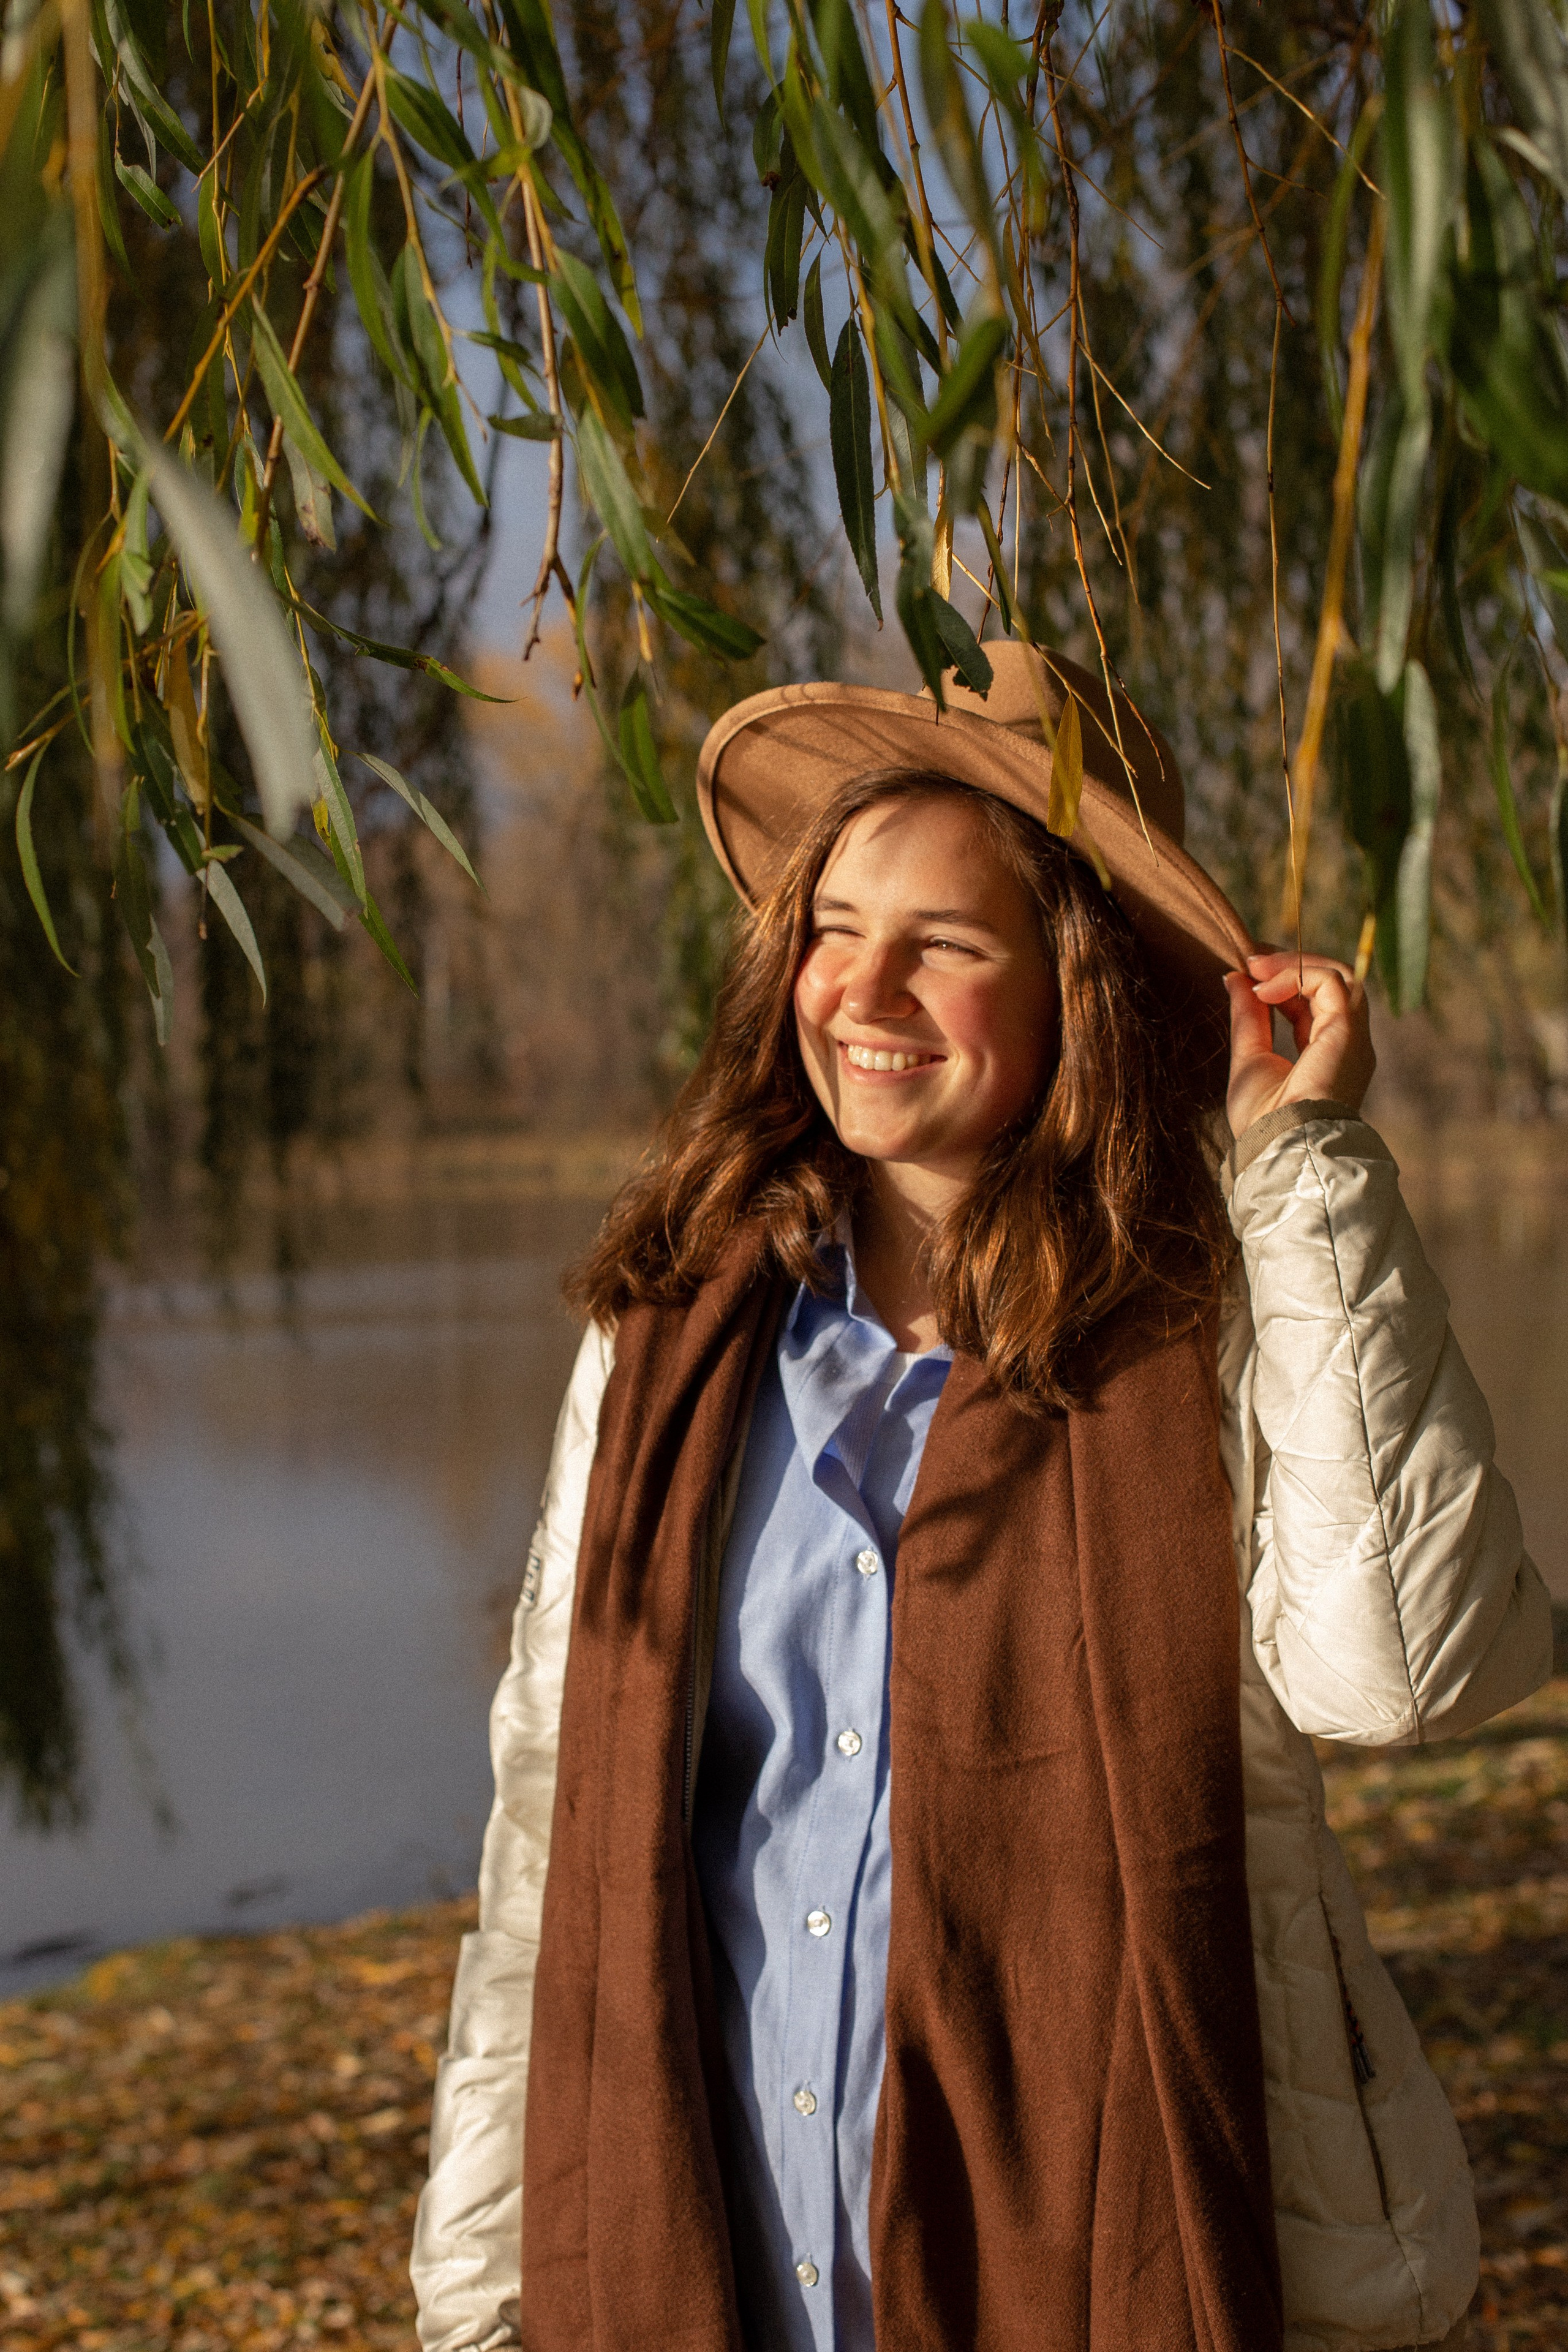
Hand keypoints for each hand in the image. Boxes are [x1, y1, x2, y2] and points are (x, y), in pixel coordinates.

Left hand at [1224, 950, 1375, 1140]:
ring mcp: (1353, 1036)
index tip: (1250, 971)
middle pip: (1332, 984)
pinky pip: (1333, 982)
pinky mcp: (1349, 1031)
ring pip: (1339, 976)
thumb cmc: (1264, 1120)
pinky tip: (1265, 989)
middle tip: (1252, 960)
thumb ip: (1248, 1019)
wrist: (1280, 1146)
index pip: (1314, 1003)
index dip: (1285, 981)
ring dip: (1295, 964)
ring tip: (1256, 968)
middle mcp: (1347, 1043)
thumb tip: (1235, 980)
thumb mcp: (1250, 1059)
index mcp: (1327, 1054)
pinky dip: (1298, 974)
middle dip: (1292, 964)